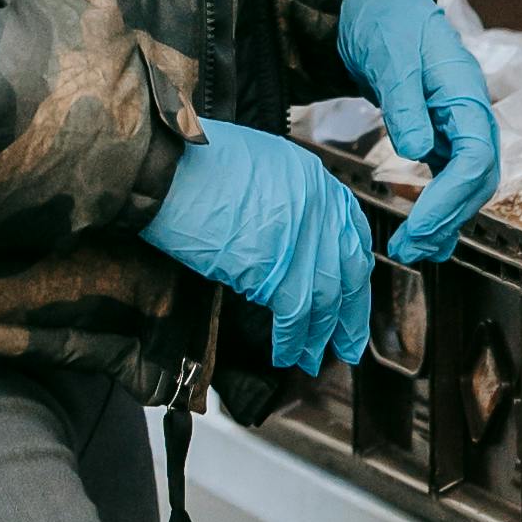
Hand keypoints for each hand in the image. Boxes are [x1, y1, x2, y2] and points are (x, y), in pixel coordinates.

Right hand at [140, 118, 374, 377]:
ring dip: (319, 335)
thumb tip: (287, 233)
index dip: (354, 270)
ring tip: (311, 358)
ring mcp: (301, 239)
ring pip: (325, 300)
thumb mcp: (261, 163)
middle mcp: (318, 208)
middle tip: (348, 341)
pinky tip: (285, 354)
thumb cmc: (196, 162)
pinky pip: (294, 315)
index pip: (352, 233)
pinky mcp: (276, 270)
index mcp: (314, 179)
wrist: (167, 171)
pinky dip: (291, 340)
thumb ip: (286, 197)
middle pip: (349, 271)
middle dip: (351, 314)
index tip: (353, 292)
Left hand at [336, 0, 502, 262]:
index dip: (450, 199)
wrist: (376, 3)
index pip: (476, 159)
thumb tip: (417, 150)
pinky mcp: (441, 133)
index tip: (419, 225)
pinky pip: (450, 178)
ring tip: (412, 250)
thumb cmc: (386, 21)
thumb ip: (405, 104)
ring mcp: (458, 125)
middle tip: (409, 247)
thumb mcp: (390, 57)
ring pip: (467, 185)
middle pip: (478, 179)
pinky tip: (422, 232)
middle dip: (447, 219)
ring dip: (445, 221)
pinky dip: (438, 208)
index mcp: (466, 93)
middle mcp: (470, 113)